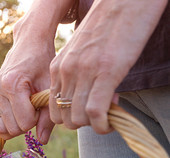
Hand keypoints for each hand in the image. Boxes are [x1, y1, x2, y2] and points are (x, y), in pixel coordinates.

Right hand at [0, 0, 74, 142]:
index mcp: (12, 84)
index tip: (41, 105)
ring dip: (16, 125)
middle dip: (27, 124)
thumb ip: (48, 116)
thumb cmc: (43, 62)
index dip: (37, 119)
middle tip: (35, 107)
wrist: (29, 43)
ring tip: (26, 110)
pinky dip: (6, 123)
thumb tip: (42, 141)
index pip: (25, 122)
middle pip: (12, 128)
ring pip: (1, 129)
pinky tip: (17, 111)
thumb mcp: (50, 87)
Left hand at [49, 0, 166, 133]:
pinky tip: (109, 123)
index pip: (52, 107)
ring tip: (106, 118)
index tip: (85, 114)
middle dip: (80, 124)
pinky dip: (102, 126)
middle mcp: (66, 72)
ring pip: (77, 119)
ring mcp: (84, 73)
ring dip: (92, 126)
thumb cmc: (107, 28)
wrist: (125, 3)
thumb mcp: (82, 53)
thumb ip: (77, 74)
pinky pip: (95, 112)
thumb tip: (82, 98)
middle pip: (62, 117)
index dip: (68, 118)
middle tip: (97, 117)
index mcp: (58, 68)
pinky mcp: (105, 73)